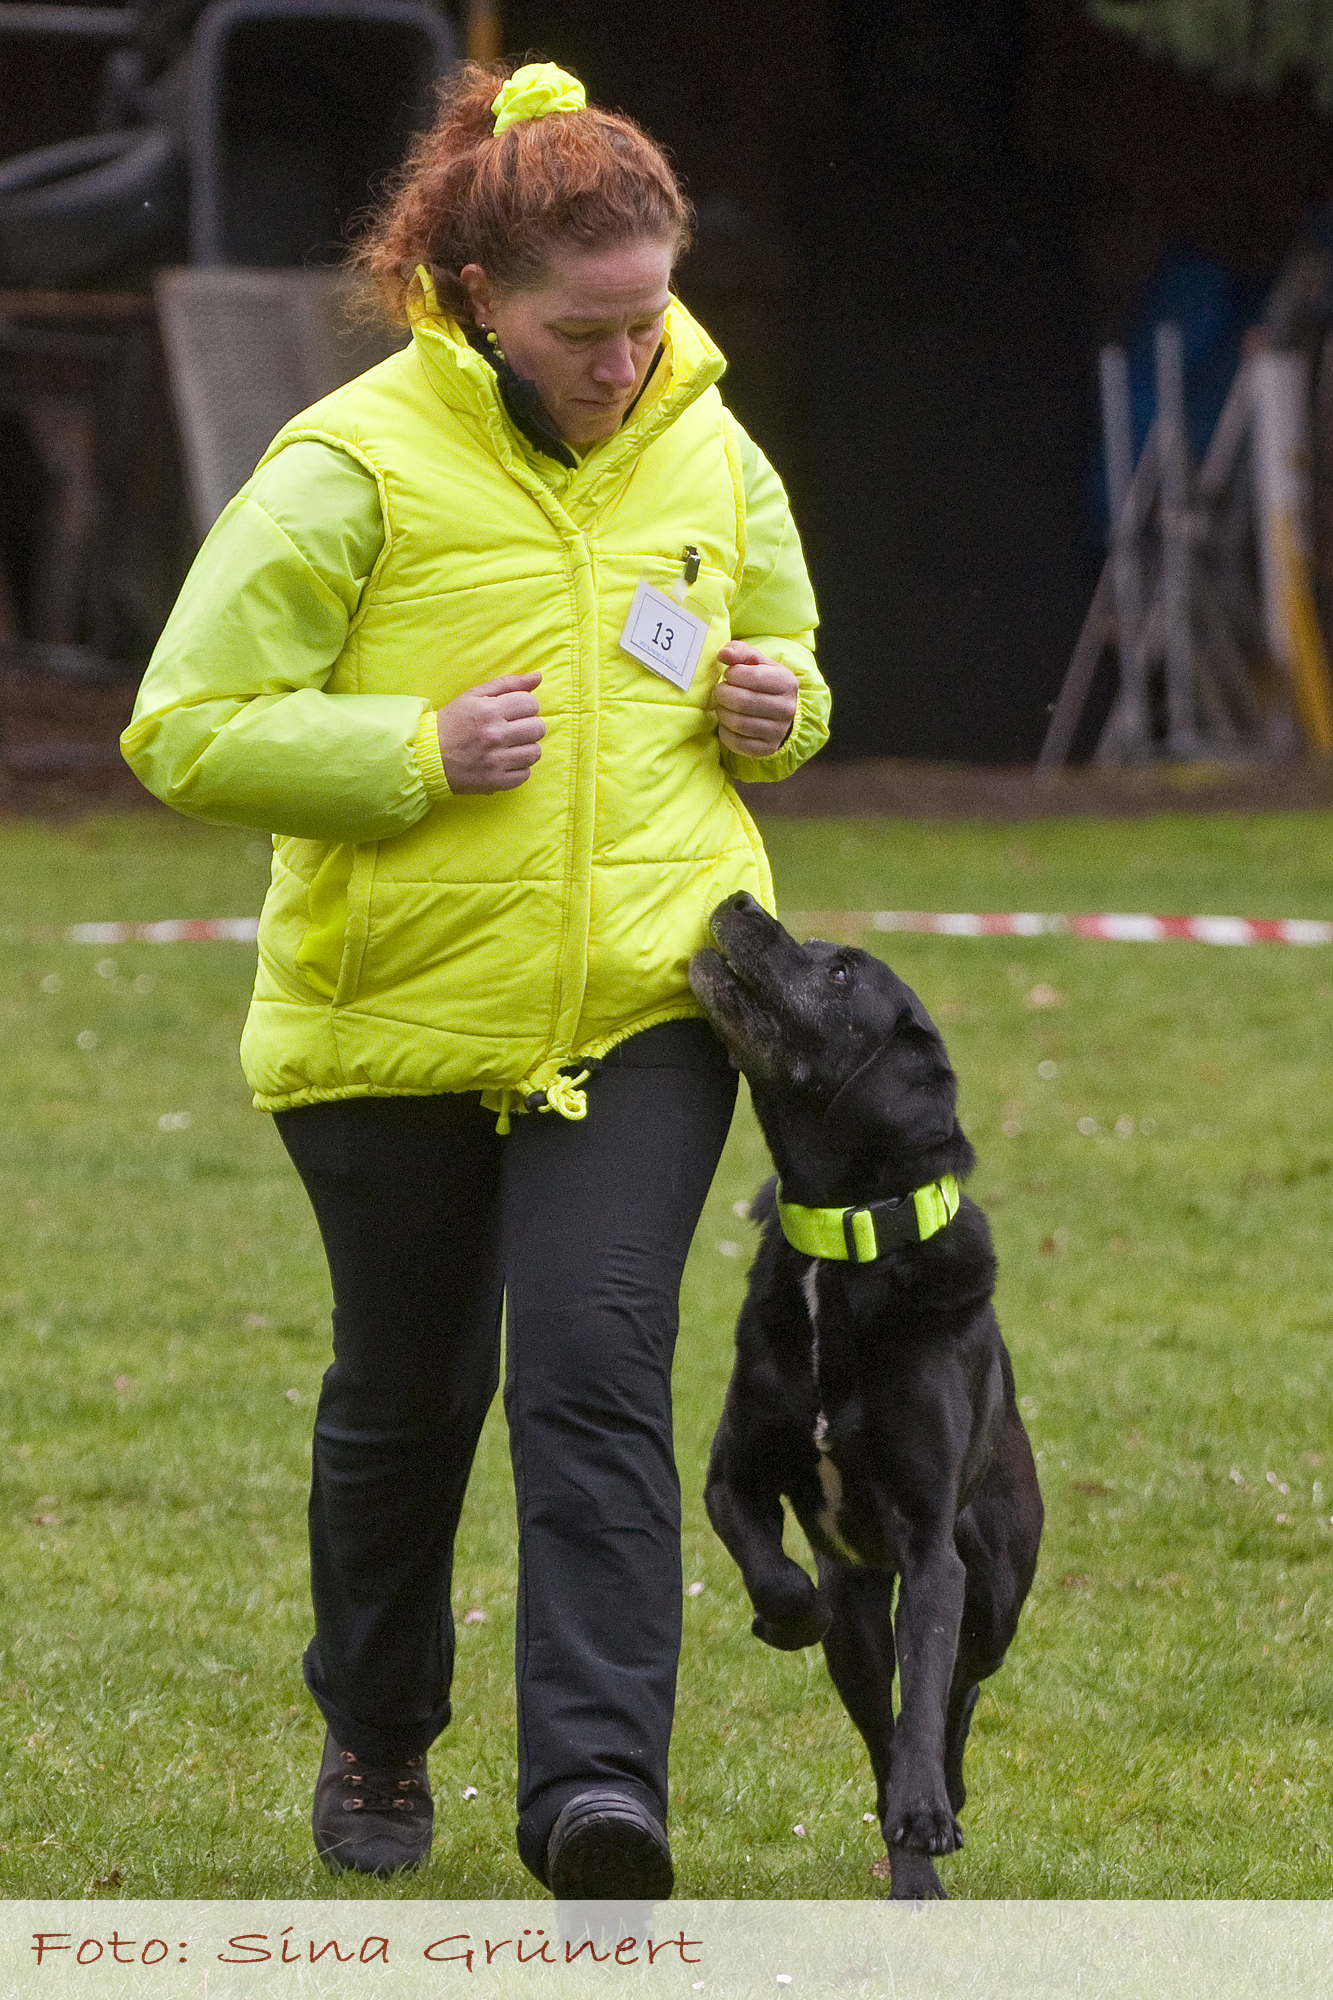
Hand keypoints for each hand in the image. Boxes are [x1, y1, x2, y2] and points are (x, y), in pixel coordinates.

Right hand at [437, 671, 544, 793]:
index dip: (526, 706)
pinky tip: (504, 761)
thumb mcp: (474, 695)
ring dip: (526, 748)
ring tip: (510, 746)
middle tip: (514, 729)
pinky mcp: (496, 781)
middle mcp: (494, 735)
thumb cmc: (453, 722)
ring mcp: (496, 761)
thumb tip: (538, 677)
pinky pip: (525, 774)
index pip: (531, 704)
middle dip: (529, 726)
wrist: (428, 756)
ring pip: (535, 752)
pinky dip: (518, 768)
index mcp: (489, 710)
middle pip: (538, 728)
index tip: (515, 711)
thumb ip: (508, 684)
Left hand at [712, 645, 797, 756]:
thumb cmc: (765, 683)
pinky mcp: (766, 748)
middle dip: (723, 694)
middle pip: (742, 701)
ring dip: (722, 712)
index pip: (754, 677)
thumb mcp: (758, 662)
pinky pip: (737, 742)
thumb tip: (723, 654)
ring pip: (738, 723)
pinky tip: (728, 722)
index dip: (733, 674)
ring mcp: (778, 731)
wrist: (781, 711)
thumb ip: (740, 652)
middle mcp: (787, 709)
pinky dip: (725, 731)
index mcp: (787, 683)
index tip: (730, 674)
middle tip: (721, 691)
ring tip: (723, 705)